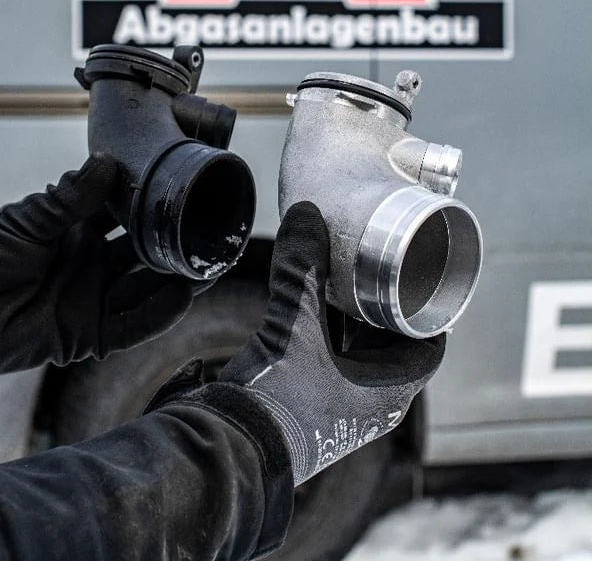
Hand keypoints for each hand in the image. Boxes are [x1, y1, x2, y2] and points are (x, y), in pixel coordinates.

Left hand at [0, 156, 193, 373]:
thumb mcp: (26, 220)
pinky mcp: (88, 335)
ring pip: (147, 288)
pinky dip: (159, 313)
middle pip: (145, 252)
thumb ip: (70, 199)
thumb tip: (107, 162)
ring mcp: (92, 299)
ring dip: (178, 277)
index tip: (183, 186)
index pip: (125, 215)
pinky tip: (183, 295)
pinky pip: (132, 326)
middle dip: (176, 241)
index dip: (153, 203)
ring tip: (208, 260)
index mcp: (78, 232)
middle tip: (211, 226)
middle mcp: (92, 264)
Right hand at [219, 202, 444, 484]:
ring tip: (345, 278)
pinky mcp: (312, 405)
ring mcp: (341, 407)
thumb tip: (307, 214)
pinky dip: (330, 333)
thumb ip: (301, 269)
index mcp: (389, 392)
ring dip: (356, 320)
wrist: (233, 448)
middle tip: (378, 266)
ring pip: (362, 353)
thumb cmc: (278, 399)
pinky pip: (334, 361)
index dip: (427, 309)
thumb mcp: (294, 325)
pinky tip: (312, 306)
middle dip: (386, 306)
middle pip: (394, 345)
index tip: (417, 274)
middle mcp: (371, 403)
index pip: (430, 346)